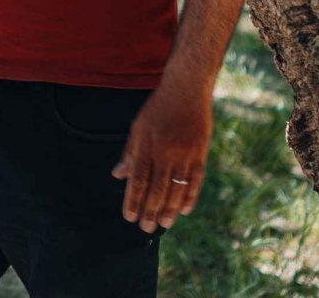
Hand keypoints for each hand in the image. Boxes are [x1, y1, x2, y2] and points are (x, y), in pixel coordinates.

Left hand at [111, 86, 212, 232]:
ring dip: (169, 209)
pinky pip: (195, 180)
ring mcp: (184, 153)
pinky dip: (190, 197)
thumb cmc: (158, 108)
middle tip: (146, 228)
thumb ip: (130, 153)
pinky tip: (184, 210)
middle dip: (150, 211)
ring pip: (176, 188)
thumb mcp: (138, 126)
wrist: (186, 89)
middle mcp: (165, 152)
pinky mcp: (200, 152)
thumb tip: (118, 175)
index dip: (133, 200)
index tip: (129, 217)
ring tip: (163, 224)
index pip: (137, 180)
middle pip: (156, 188)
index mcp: (146, 145)